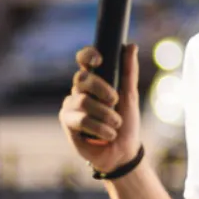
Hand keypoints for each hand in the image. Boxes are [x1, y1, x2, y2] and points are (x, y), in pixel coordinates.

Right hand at [58, 44, 140, 173]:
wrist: (122, 152)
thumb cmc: (126, 124)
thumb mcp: (131, 96)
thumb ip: (129, 72)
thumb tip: (131, 46)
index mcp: (94, 81)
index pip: (83, 60)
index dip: (88, 55)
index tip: (100, 59)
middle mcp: (79, 90)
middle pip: (82, 78)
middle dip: (102, 89)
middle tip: (115, 101)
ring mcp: (71, 106)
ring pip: (84, 101)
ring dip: (106, 115)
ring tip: (115, 125)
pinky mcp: (67, 123)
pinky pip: (82, 119)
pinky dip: (100, 128)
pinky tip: (108, 135)